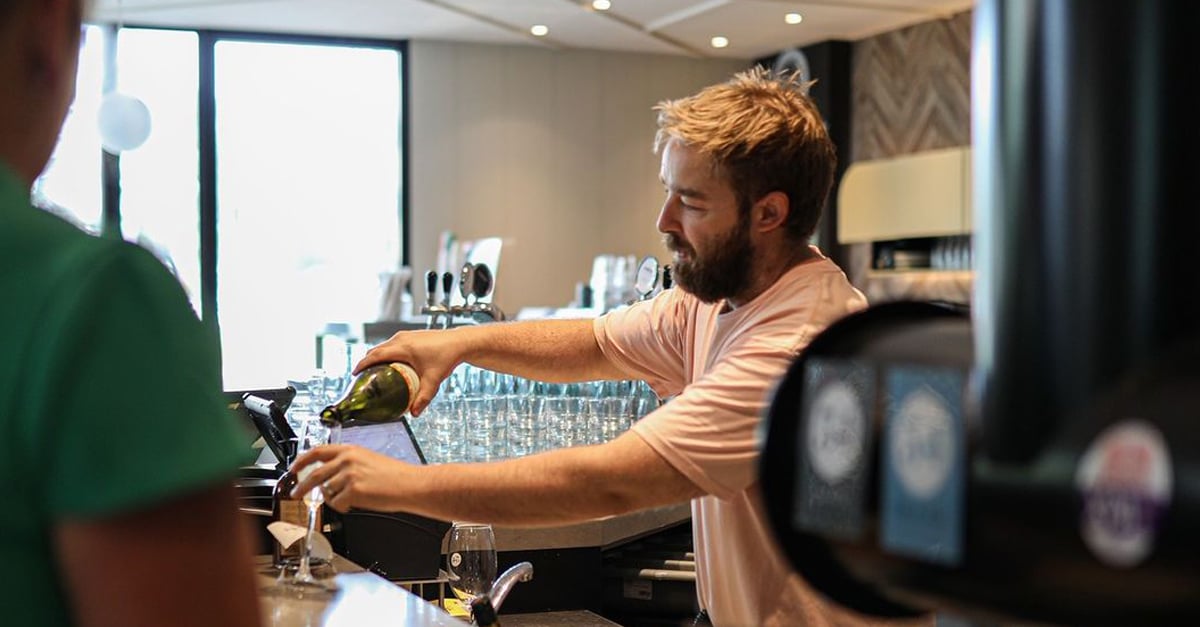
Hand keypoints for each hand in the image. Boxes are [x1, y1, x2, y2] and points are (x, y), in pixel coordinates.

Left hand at [290, 444, 413, 512]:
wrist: (410, 484)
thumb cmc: (394, 475)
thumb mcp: (367, 460)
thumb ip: (345, 464)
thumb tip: (327, 477)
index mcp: (349, 450)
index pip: (317, 451)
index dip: (301, 460)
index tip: (293, 469)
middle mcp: (346, 460)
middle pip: (314, 474)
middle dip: (301, 487)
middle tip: (296, 494)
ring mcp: (349, 475)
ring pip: (327, 492)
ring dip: (335, 498)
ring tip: (352, 498)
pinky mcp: (353, 491)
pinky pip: (337, 504)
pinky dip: (344, 507)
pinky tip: (357, 503)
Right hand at [354, 328, 463, 415]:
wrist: (460, 342)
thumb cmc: (447, 357)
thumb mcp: (433, 380)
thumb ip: (423, 398)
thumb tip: (413, 414)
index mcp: (403, 347)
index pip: (375, 355)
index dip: (362, 364)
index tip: (354, 374)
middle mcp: (401, 339)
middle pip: (376, 350)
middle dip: (366, 361)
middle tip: (362, 377)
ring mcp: (406, 335)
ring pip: (384, 345)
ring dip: (376, 356)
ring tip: (373, 371)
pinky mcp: (411, 335)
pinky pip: (392, 344)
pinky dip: (386, 353)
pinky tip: (389, 364)